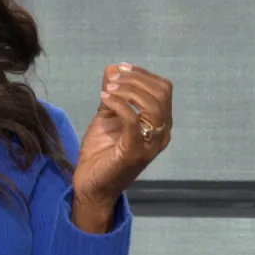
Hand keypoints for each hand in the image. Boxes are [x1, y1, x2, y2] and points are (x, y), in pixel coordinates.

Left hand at [73, 63, 172, 215]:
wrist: (91, 186)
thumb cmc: (102, 153)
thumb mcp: (107, 117)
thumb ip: (113, 94)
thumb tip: (113, 68)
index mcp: (160, 124)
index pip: (163, 89)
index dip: (142, 74)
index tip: (120, 69)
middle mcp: (162, 134)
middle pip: (161, 94)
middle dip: (135, 79)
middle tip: (112, 80)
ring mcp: (150, 145)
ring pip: (153, 105)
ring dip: (128, 90)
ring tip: (108, 90)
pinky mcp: (134, 153)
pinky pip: (133, 121)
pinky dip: (119, 104)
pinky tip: (104, 99)